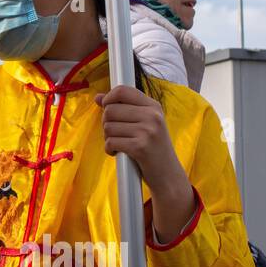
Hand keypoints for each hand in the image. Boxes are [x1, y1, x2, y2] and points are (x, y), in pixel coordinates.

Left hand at [95, 86, 193, 241]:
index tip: (107, 109)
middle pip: (110, 110)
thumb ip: (122, 108)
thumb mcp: (143, 123)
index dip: (108, 98)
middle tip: (117, 134)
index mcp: (153, 106)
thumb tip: (97, 96)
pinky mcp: (140, 147)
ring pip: (108, 127)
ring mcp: (147, 131)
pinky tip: (119, 153)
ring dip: (108, 138)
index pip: (122, 90)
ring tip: (120, 144)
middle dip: (106, 123)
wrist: (168, 175)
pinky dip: (110, 149)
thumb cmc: (152, 148)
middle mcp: (152, 116)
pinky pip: (111, 142)